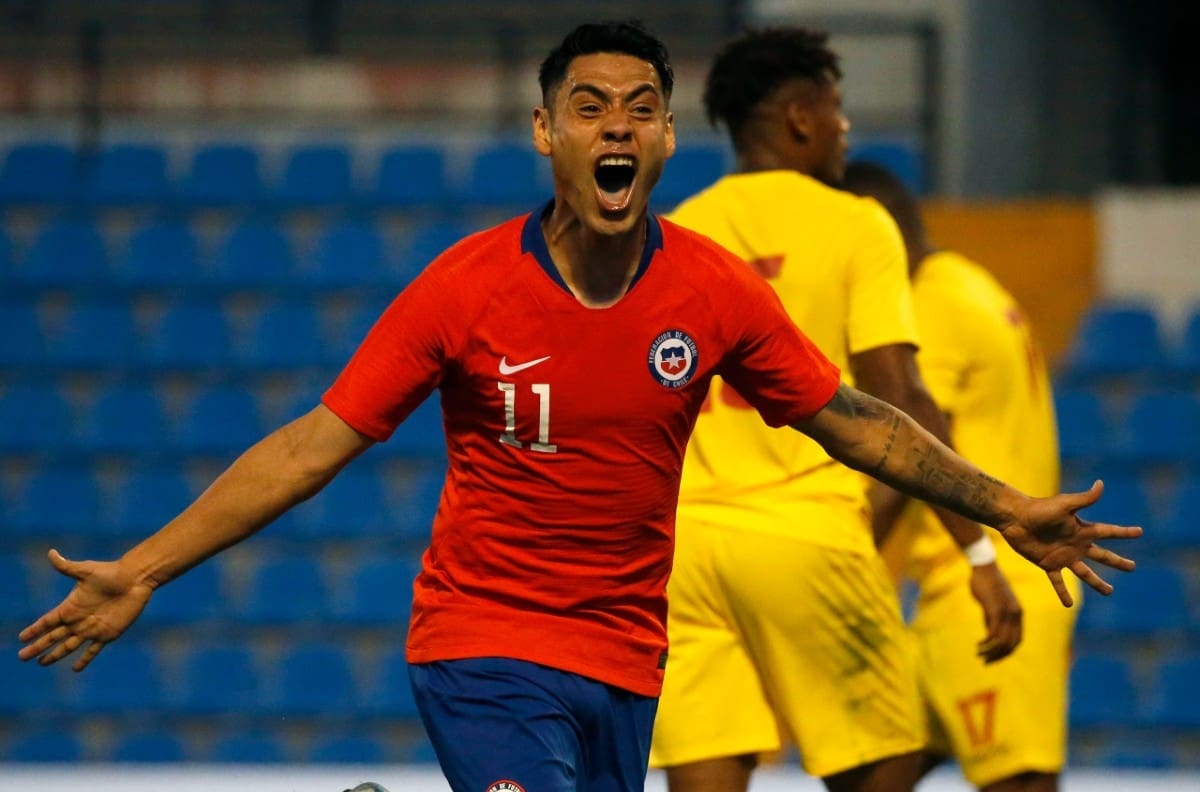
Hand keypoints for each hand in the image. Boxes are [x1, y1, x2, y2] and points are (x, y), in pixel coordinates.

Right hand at [17, 549, 153, 670]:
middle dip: (37, 647)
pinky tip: (75, 669)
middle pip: (53, 637)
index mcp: (71, 606)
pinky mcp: (107, 634)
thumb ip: (67, 566)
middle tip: (22, 656)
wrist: (135, 579)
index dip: (34, 630)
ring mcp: (92, 628)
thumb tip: (51, 553)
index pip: (47, 621)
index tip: (21, 638)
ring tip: (42, 663)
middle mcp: (78, 619)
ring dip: (55, 655)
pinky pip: (93, 650)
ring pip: (69, 646)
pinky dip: (84, 659)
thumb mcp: (86, 570)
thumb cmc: (111, 572)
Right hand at [968, 562, 1021, 662]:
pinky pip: (993, 633)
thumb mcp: (992, 603)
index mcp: (1018, 613)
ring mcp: (1007, 612)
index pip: (1016, 641)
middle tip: (985, 662)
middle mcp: (1016, 615)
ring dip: (991, 651)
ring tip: (979, 655)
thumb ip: (993, 618)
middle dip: (998, 656)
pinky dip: (987, 642)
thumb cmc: (985, 583)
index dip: (1006, 653)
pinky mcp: (996, 610)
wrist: (984, 566)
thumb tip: (990, 635)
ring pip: (1003, 641)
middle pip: (1011, 644)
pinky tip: (979, 645)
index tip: (993, 658)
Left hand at [996, 480, 1140, 606]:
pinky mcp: (1048, 564)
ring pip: (1085, 573)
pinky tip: (1068, 605)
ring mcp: (1063, 556)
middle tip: (1132, 567)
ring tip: (1109, 592)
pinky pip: (1058, 582)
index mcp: (1082, 530)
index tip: (1140, 532)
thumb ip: (1084, 499)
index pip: (1108, 532)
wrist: (1014, 518)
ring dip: (1097, 583)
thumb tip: (1101, 484)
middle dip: (1117, 562)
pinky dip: (1063, 592)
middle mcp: (1075, 544)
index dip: (1124, 532)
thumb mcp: (1065, 504)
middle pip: (1102, 556)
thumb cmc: (1039, 508)